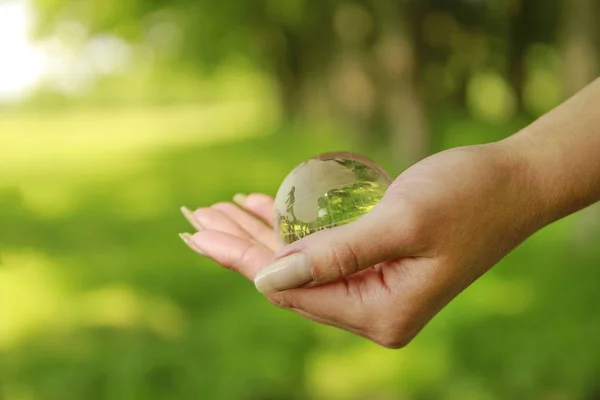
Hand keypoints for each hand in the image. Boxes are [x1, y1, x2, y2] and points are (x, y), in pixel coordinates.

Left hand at [179, 141, 542, 347]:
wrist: (514, 182)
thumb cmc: (469, 196)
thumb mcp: (402, 222)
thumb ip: (334, 256)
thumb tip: (264, 279)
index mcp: (379, 314)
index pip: (289, 288)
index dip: (239, 259)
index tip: (197, 232)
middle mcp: (372, 310)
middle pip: (286, 278)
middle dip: (238, 246)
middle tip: (192, 219)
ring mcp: (374, 287)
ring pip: (298, 262)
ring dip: (258, 233)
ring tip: (215, 211)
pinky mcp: (376, 263)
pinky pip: (320, 248)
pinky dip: (288, 225)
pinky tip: (258, 205)